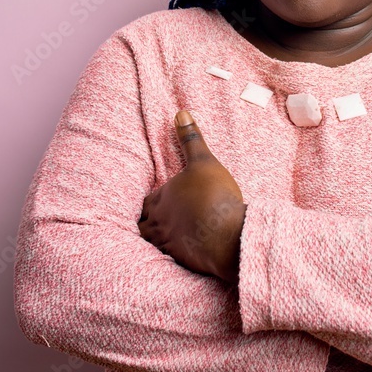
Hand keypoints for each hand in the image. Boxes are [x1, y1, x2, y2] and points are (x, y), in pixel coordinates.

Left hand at [138, 110, 246, 282]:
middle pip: (144, 223)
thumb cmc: (213, 196)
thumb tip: (180, 112)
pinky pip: (168, 259)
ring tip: (158, 240)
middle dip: (147, 221)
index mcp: (162, 198)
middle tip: (150, 221)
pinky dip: (169, 255)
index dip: (151, 201)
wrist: (226, 235)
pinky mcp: (181, 259)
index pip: (147, 200)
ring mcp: (169, 242)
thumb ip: (190, 138)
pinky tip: (176, 256)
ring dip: (153, 240)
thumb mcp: (203, 162)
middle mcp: (160, 222)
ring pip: (152, 242)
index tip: (153, 202)